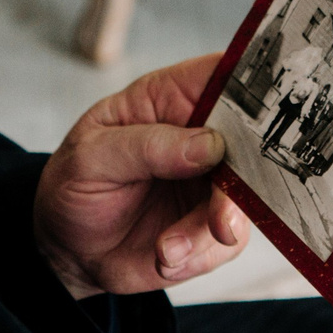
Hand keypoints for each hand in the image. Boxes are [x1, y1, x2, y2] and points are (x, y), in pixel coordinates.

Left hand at [33, 55, 249, 298]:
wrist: (68, 249)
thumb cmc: (73, 186)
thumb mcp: (91, 158)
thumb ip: (147, 147)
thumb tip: (208, 145)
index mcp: (170, 100)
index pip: (223, 75)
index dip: (252, 81)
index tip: (264, 109)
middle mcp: (200, 137)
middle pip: (253, 139)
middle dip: (247, 176)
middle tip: (221, 215)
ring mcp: (211, 182)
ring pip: (246, 198)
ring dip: (211, 230)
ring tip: (167, 249)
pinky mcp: (212, 224)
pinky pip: (228, 241)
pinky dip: (198, 255)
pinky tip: (164, 257)